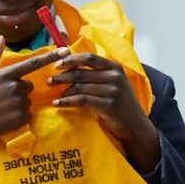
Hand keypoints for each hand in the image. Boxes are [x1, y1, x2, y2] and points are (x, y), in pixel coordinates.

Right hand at [0, 37, 69, 168]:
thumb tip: (1, 38)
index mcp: (5, 75)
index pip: (33, 63)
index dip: (50, 57)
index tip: (65, 51)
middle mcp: (15, 87)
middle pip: (28, 85)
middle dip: (19, 90)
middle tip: (1, 98)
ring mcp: (19, 103)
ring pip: (27, 100)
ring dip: (18, 103)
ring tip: (0, 109)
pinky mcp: (21, 117)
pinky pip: (27, 114)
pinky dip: (18, 116)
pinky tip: (4, 118)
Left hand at [49, 53, 160, 172]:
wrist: (135, 126)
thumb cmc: (120, 104)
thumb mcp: (113, 84)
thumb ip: (98, 74)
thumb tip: (70, 67)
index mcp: (115, 67)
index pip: (89, 57)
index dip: (71, 59)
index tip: (57, 64)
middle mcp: (115, 77)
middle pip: (81, 72)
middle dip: (62, 76)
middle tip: (49, 81)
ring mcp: (113, 91)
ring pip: (80, 86)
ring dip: (64, 90)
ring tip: (55, 94)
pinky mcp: (108, 105)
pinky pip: (81, 100)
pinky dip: (67, 101)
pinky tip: (58, 104)